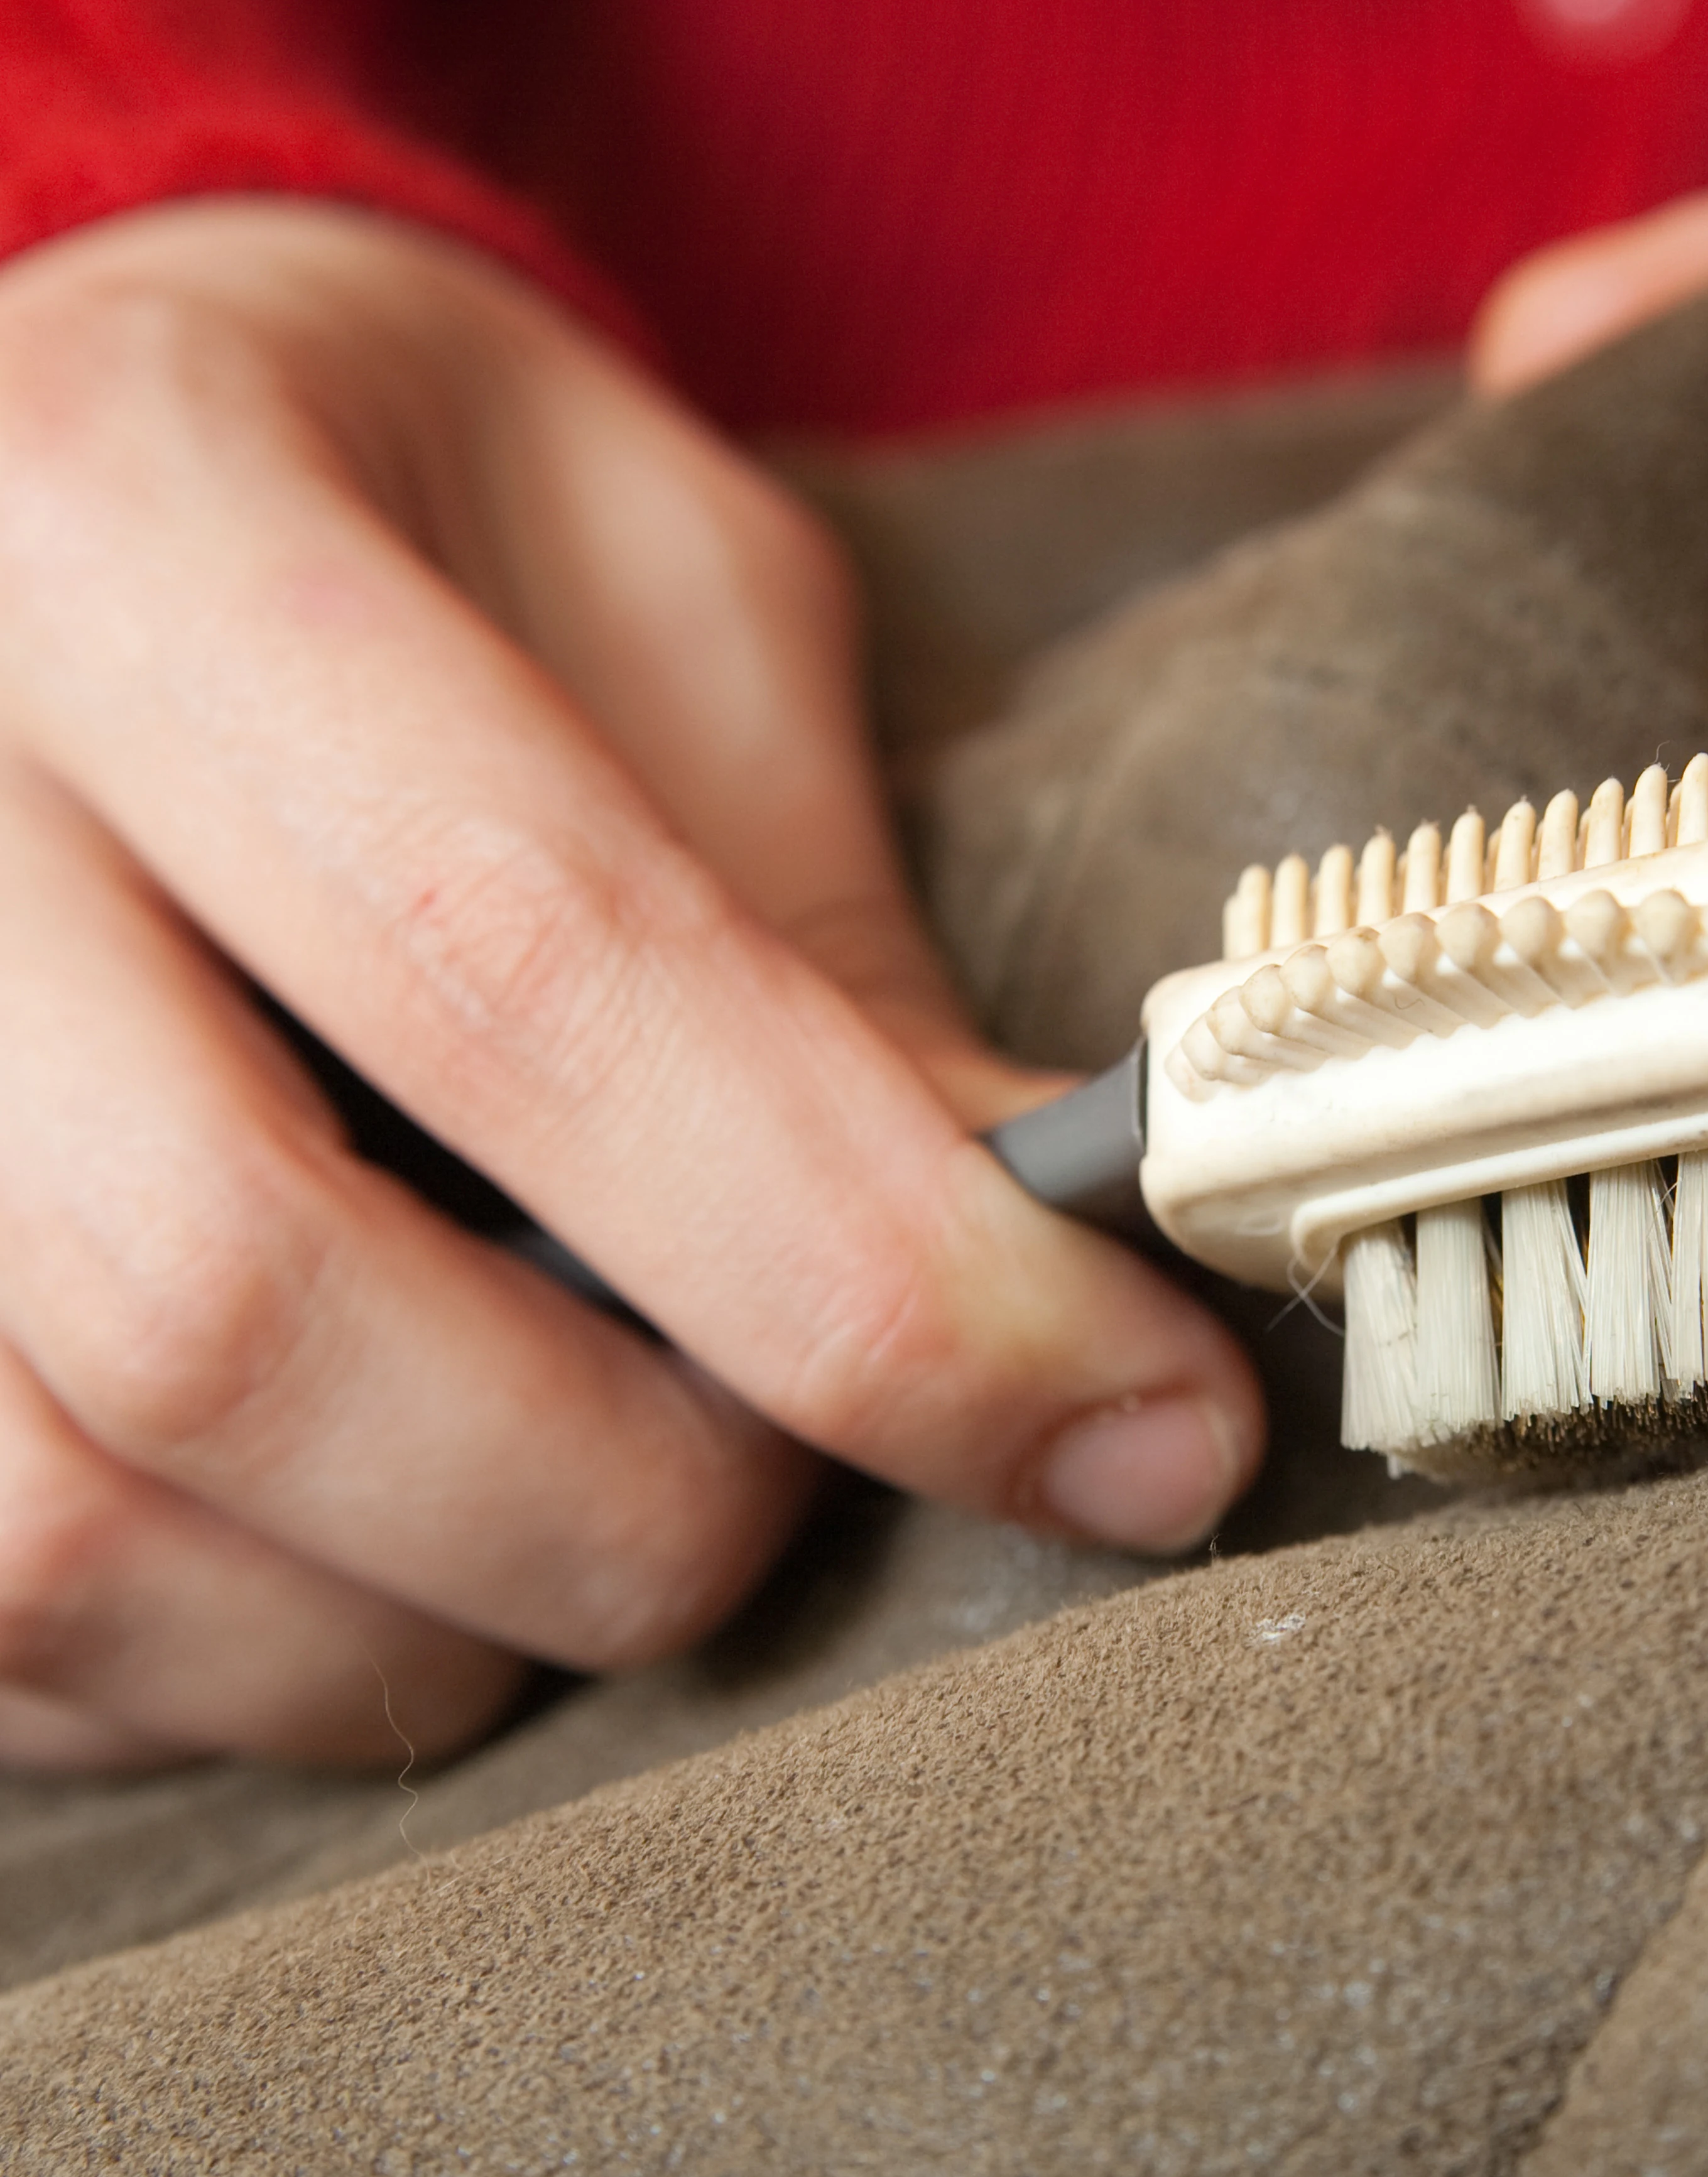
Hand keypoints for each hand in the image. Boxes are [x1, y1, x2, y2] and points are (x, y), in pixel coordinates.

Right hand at [0, 202, 1261, 1773]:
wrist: (100, 505)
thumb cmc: (435, 530)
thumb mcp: (682, 623)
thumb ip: (833, 950)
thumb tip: (1052, 1285)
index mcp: (141, 523)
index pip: (524, 968)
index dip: (872, 1268)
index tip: (1133, 1426)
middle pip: (238, 1307)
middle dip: (632, 1502)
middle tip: (804, 1481)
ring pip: (72, 1536)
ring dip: (431, 1632)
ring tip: (591, 1517)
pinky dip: (254, 1671)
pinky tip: (388, 1550)